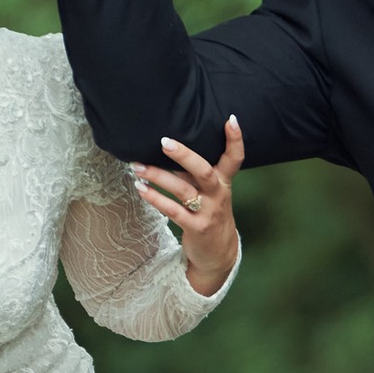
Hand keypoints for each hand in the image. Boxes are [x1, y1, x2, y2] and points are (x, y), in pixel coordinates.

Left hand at [134, 115, 244, 295]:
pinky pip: (173, 211)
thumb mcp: (211, 191)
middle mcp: (218, 194)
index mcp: (224, 181)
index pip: (235, 158)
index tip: (231, 119)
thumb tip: (169, 146)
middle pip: (203, 171)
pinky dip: (155, 199)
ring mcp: (208, 212)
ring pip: (182, 190)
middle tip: (163, 141)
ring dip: (158, 176)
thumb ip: (196, 171)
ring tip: (138, 167)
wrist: (218, 252)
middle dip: (183, 155)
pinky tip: (140, 189)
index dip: (235, 139)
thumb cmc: (209, 213)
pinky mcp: (195, 228)